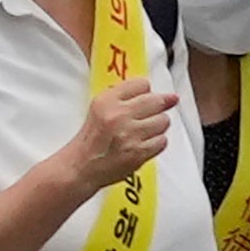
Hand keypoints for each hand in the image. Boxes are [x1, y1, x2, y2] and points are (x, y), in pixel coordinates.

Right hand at [52, 76, 179, 191]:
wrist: (81, 166)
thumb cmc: (92, 139)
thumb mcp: (101, 108)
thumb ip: (127, 97)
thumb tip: (168, 96)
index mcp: (106, 101)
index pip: (141, 84)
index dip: (145, 92)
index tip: (143, 99)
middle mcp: (118, 115)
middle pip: (156, 101)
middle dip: (158, 107)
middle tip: (149, 115)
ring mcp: (129, 134)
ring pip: (163, 121)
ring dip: (157, 126)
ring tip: (144, 131)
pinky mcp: (138, 153)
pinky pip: (162, 141)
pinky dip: (156, 143)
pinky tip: (143, 144)